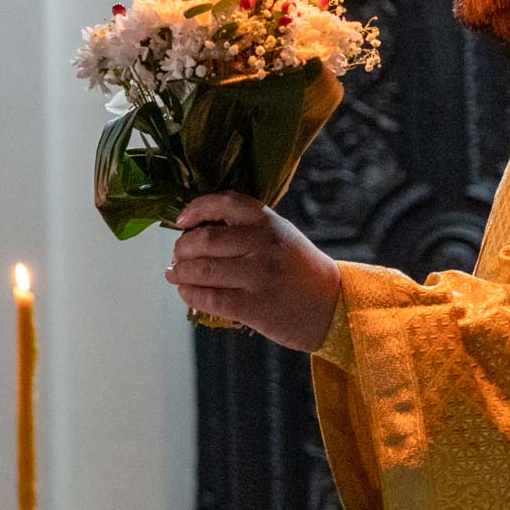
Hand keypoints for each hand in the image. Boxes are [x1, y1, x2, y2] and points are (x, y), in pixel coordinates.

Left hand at [165, 192, 341, 350]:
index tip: (180, 221)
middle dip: (180, 249)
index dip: (195, 209)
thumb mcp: (280, 235)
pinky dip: (190, 294)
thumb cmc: (298, 268)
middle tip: (177, 256)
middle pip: (203, 240)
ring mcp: (259, 276)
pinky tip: (186, 292)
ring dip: (179, 273)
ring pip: (201, 270)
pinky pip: (209, 298)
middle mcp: (263, 245)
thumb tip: (191, 231)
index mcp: (268, 222)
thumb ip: (244, 228)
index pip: (224, 203)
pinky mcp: (255, 306)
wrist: (334, 305)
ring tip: (175, 274)